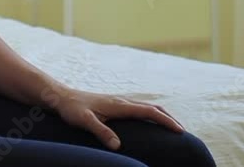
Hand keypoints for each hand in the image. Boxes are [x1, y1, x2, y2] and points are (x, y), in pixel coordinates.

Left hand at [53, 88, 184, 150]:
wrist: (61, 97)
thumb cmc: (71, 109)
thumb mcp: (84, 121)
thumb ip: (101, 132)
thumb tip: (118, 146)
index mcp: (119, 105)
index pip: (149, 112)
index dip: (166, 121)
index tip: (180, 131)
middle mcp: (122, 101)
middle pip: (152, 107)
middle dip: (169, 118)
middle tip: (182, 131)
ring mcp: (119, 101)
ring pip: (146, 106)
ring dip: (161, 115)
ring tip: (171, 127)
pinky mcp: (114, 104)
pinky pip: (138, 108)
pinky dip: (151, 114)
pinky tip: (149, 122)